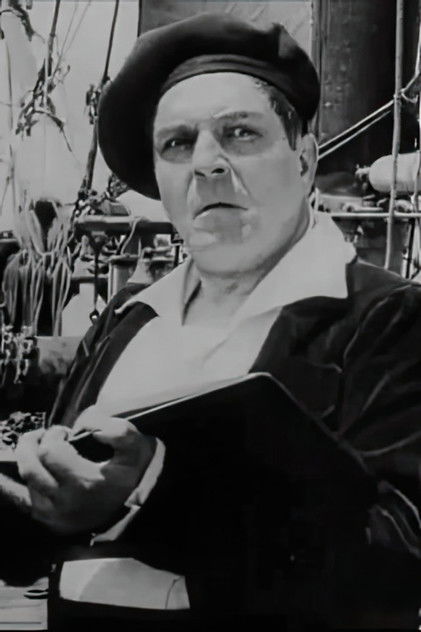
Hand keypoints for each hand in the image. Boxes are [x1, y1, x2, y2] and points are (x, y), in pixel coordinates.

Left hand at [15, 406, 155, 534]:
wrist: (138, 503)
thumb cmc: (131, 469)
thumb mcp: (133, 444)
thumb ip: (116, 430)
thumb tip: (87, 424)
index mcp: (84, 483)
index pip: (50, 452)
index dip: (54, 435)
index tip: (66, 433)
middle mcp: (64, 502)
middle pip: (29, 466)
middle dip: (31, 443)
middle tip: (42, 434)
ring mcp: (53, 515)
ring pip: (24, 481)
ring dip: (26, 459)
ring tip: (37, 448)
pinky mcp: (48, 522)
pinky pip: (20, 501)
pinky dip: (9, 486)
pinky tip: (1, 476)